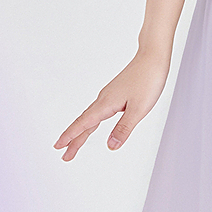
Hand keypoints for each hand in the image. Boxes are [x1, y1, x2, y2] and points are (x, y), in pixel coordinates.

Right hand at [53, 48, 170, 160]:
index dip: (71, 136)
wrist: (153, 57)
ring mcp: (109, 95)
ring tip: (75, 143)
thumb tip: (111, 146)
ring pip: (91, 116)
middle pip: (84, 122)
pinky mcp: (116, 92)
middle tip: (64, 154)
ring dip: (82, 131)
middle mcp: (104, 98)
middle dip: (73, 139)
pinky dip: (92, 121)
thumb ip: (124, 128)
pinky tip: (94, 123)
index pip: (84, 124)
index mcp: (107, 103)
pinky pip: (98, 110)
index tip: (58, 146)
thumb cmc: (148, 79)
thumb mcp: (139, 109)